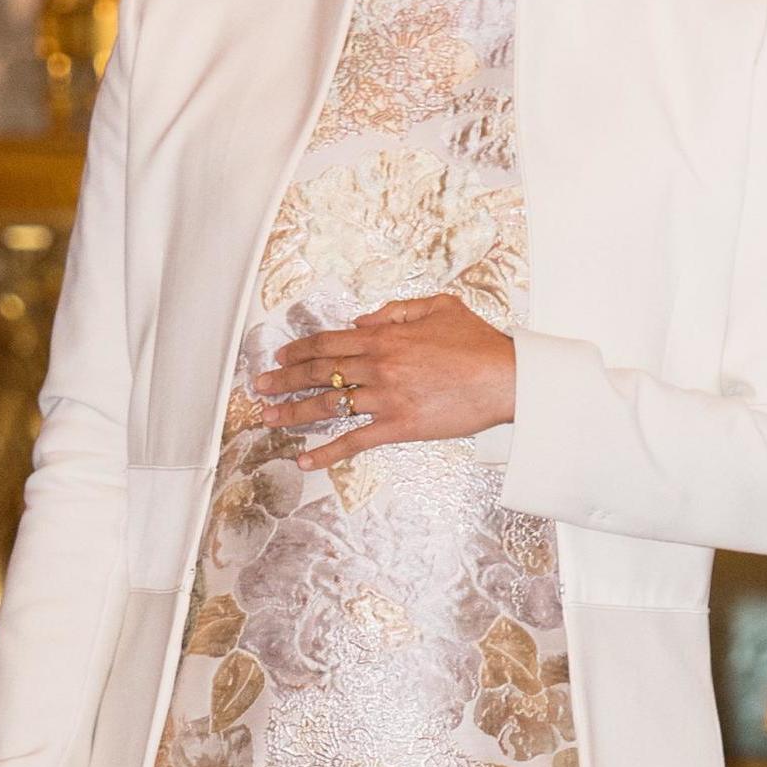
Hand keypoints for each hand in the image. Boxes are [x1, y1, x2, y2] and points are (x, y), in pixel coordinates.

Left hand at [253, 294, 516, 467]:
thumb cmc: (478, 341)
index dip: (299, 350)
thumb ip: (395, 311)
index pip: (328, 343)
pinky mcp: (399, 426)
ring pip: (328, 404)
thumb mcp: (437, 306)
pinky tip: (305, 460)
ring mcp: (386, 398)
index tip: (280, 356)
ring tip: (268, 418)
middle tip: (259, 387)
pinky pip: (355, 440)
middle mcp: (378, 366)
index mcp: (384, 337)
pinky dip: (326, 452)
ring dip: (294, 413)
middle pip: (318, 372)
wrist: (507, 377)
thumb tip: (362, 321)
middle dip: (284, 380)